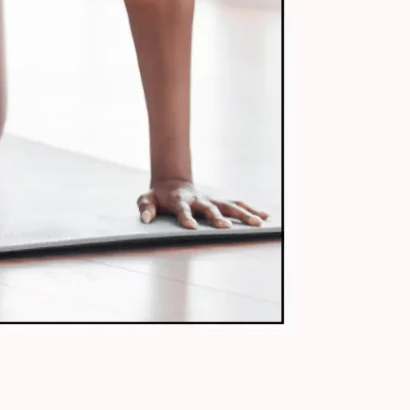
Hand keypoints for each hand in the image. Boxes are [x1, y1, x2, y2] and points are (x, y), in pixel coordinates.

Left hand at [137, 179, 269, 229]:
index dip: (186, 218)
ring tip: (257, 223)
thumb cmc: (159, 195)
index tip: (191, 227)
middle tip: (226, 228)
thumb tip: (145, 219)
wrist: (172, 181)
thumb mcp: (147, 199)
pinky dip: (251, 209)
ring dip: (242, 214)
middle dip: (217, 218)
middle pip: (210, 208)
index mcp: (179, 200)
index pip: (182, 209)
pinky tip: (264, 216)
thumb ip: (145, 207)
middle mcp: (198, 199)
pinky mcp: (219, 201)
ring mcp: (211, 199)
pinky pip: (237, 204)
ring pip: (229, 205)